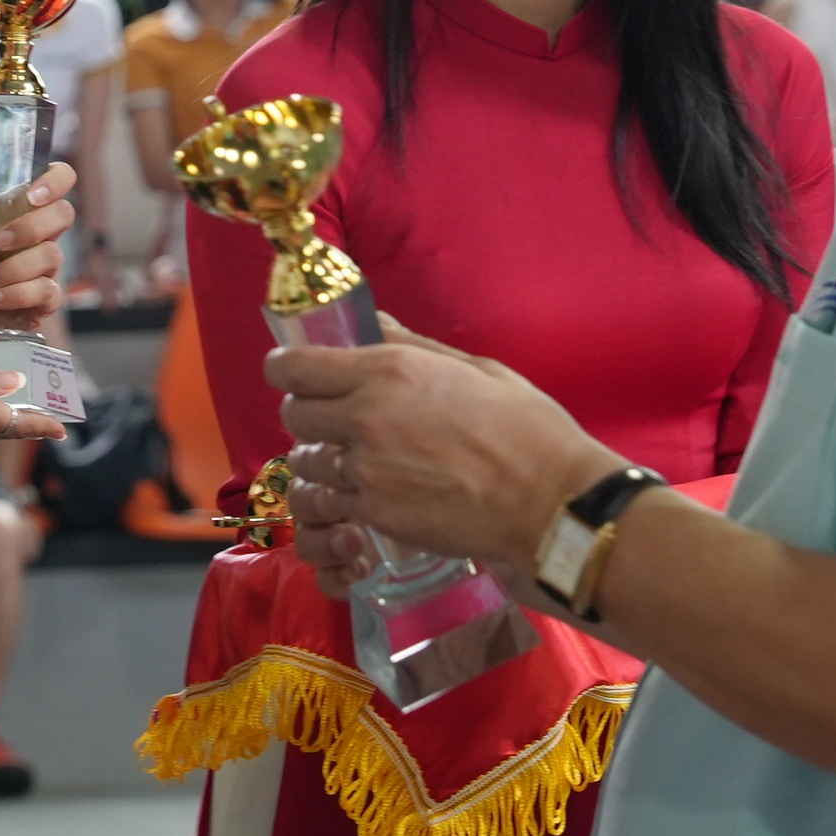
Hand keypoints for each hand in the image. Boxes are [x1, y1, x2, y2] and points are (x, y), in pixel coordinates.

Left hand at [0, 159, 76, 341]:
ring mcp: (40, 268)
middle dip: (30, 228)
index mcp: (18, 208)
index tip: (33, 193)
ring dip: (13, 269)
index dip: (56, 181)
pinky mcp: (39, 301)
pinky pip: (47, 293)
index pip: (58, 180)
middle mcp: (36, 234)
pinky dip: (17, 295)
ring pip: (53, 256)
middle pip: (64, 215)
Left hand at [265, 324, 609, 585]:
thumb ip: (411, 345)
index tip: (295, 374)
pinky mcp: (373, 513)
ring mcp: (365, 470)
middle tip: (336, 420)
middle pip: (293, 414)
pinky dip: (345, 497)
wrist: (549, 503)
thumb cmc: (526, 430)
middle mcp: (365, 416)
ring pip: (307, 462)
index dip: (286, 370)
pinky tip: (377, 492)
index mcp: (389, 370)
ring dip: (323, 459)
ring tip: (358, 461)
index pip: (294, 367)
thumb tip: (370, 322)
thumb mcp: (475, 369)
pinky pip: (334, 501)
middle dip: (307, 414)